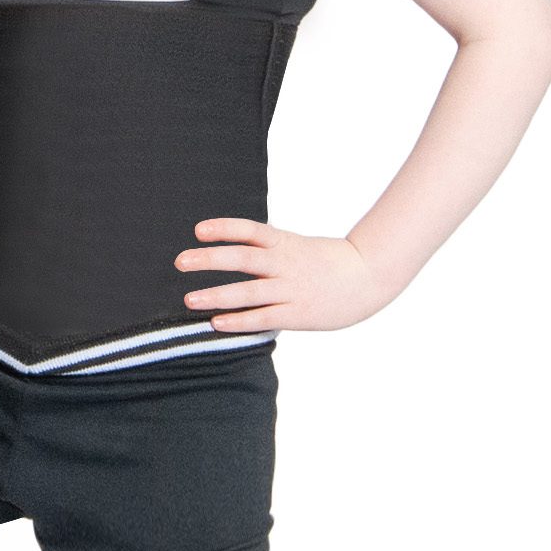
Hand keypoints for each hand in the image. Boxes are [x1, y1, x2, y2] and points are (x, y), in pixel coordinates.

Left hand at [175, 218, 398, 333]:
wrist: (370, 275)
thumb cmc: (328, 261)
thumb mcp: (297, 246)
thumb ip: (269, 250)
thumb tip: (232, 252)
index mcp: (285, 243)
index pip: (251, 230)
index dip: (225, 228)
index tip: (198, 229)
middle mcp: (285, 264)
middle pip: (243, 258)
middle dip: (210, 260)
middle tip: (180, 262)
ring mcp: (292, 289)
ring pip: (249, 291)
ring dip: (217, 295)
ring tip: (189, 299)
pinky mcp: (298, 314)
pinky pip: (263, 317)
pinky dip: (239, 320)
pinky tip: (216, 322)